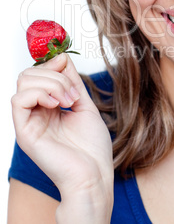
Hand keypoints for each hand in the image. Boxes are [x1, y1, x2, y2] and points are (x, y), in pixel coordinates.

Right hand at [12, 54, 113, 217]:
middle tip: (72, 94)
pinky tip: (57, 105)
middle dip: (55, 75)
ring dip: (52, 84)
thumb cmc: (92, 147)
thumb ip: (72, 82)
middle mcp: (35, 112)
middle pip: (28, 74)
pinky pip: (18, 100)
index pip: (38, 73)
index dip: (53, 64)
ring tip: (68, 101)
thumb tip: (62, 58)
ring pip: (24, 82)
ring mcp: (29, 122)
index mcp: (48, 106)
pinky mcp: (25, 132)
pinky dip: (40, 93)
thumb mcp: (84, 105)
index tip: (70, 73)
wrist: (94, 175)